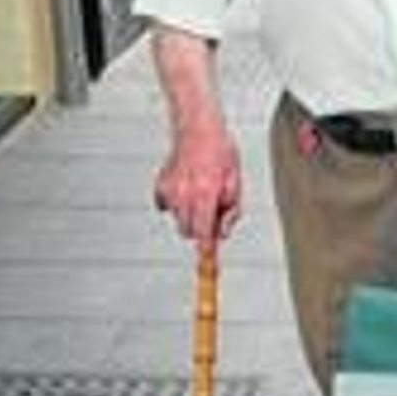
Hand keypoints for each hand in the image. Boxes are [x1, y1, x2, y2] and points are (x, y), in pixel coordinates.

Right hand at [153, 123, 241, 248]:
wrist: (199, 128)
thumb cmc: (220, 151)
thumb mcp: (236, 182)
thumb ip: (231, 211)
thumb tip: (223, 233)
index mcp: (206, 195)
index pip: (204, 234)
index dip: (206, 253)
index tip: (207, 267)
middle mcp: (185, 195)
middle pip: (188, 232)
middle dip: (200, 228)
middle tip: (211, 210)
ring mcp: (170, 191)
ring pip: (178, 220)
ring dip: (189, 214)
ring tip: (200, 193)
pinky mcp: (160, 186)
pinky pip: (166, 206)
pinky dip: (176, 203)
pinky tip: (186, 187)